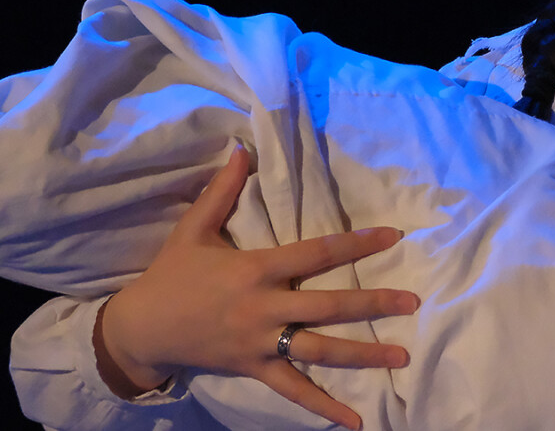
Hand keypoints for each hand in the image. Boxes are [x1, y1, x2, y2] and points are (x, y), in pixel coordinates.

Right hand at [95, 143, 417, 429]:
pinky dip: (324, 407)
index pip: (315, 253)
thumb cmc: (171, 275)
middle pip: (328, 305)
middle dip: (373, 303)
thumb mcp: (193, 229)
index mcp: (255, 269)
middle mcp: (264, 308)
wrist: (141, 330)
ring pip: (320, 350)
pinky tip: (356, 422)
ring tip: (402, 356)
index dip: (355, 244)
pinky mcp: (254, 370)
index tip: (392, 236)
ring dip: (363, 354)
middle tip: (412, 302)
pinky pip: (294, 391)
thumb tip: (241, 150)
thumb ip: (222, 191)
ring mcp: (261, 343)